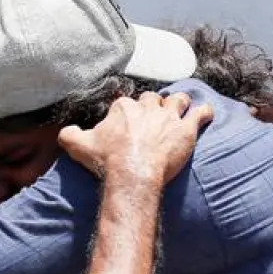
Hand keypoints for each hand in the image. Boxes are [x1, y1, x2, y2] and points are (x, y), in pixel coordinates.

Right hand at [59, 92, 213, 183]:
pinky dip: (204, 112)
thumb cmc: (106, 161)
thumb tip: (67, 130)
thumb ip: (69, 134)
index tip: (128, 122)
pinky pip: (200, 113)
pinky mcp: (186, 129)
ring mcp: (168, 117)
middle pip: (152, 98)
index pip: (126, 102)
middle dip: (153, 105)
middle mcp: (147, 107)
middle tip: (152, 118)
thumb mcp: (77, 146)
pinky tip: (206, 113)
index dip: (128, 112)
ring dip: (179, 104)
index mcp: (123, 107)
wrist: (132, 175)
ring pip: (178, 100)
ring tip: (180, 109)